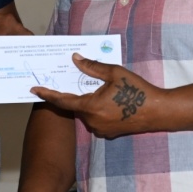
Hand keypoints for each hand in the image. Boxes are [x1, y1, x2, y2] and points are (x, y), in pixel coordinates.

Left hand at [31, 53, 161, 137]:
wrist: (158, 112)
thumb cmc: (137, 90)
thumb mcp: (115, 73)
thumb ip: (92, 66)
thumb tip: (75, 58)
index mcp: (90, 106)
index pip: (63, 100)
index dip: (48, 94)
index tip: (34, 90)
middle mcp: (92, 121)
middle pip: (76, 105)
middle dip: (78, 93)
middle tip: (87, 82)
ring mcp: (100, 129)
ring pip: (87, 113)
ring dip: (90, 102)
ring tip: (107, 91)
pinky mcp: (109, 133)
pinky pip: (97, 120)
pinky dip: (98, 110)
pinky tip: (112, 102)